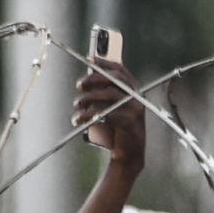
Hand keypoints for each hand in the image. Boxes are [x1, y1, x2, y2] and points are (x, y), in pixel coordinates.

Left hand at [73, 56, 146, 180]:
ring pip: (109, 95)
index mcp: (133, 90)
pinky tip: (79, 119)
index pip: (120, 70)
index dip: (104, 63)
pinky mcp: (128, 122)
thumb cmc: (118, 129)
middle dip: (94, 78)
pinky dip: (89, 115)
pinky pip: (106, 113)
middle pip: (115, 79)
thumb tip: (87, 81)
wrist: (128, 153)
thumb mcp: (112, 107)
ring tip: (77, 105)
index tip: (89, 59)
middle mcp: (136, 97)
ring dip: (89, 98)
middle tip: (79, 85)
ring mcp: (134, 109)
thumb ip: (104, 94)